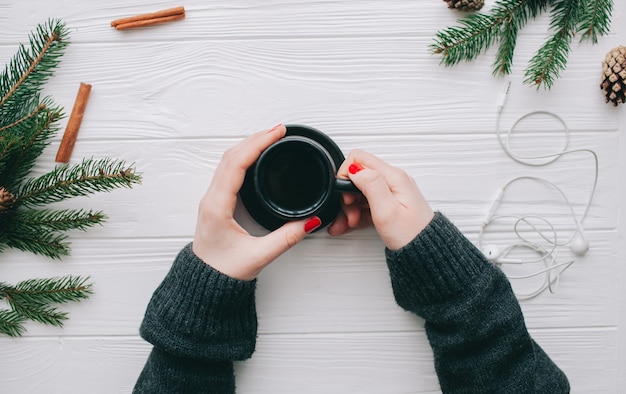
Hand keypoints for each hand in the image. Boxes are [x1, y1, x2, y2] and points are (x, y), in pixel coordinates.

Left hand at [192, 124, 321, 280]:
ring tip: (270, 137)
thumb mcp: (258, 257)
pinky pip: (227, 169)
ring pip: (228, 160)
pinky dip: (243, 156)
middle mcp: (211, 199)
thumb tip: (309, 223)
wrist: (204, 283)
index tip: (276, 133)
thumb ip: (286, 239)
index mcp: (217, 207)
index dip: (257, 144)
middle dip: (256, 139)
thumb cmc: (222, 271)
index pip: (236, 164)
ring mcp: (212, 198)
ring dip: (249, 145)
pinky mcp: (216, 201)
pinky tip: (255, 155)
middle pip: (231, 156)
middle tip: (279, 130)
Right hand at [328, 150, 433, 249]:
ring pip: (360, 192)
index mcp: (393, 177)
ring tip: (351, 223)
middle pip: (358, 176)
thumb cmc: (411, 234)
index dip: (345, 176)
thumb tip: (354, 168)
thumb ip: (370, 184)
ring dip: (350, 207)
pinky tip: (352, 225)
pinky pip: (367, 203)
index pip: (359, 159)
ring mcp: (391, 193)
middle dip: (347, 195)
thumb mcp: (387, 210)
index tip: (346, 196)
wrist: (426, 253)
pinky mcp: (390, 205)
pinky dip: (357, 213)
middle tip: (350, 213)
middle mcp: (393, 181)